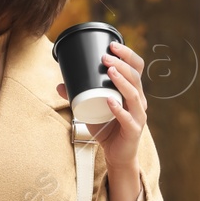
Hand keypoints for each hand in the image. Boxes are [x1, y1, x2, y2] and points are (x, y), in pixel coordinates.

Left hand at [56, 39, 146, 200]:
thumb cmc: (107, 129)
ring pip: (134, 95)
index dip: (128, 55)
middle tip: (106, 57)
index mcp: (133, 92)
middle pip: (136, 77)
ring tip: (110, 71)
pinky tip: (110, 101)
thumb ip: (78, 97)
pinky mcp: (134, 130)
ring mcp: (138, 116)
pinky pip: (127, 118)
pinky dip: (118, 109)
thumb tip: (60, 85)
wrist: (117, 155)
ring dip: (122, 81)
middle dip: (122, 65)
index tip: (113, 45)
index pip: (136, 68)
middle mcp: (139, 101)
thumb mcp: (92, 110)